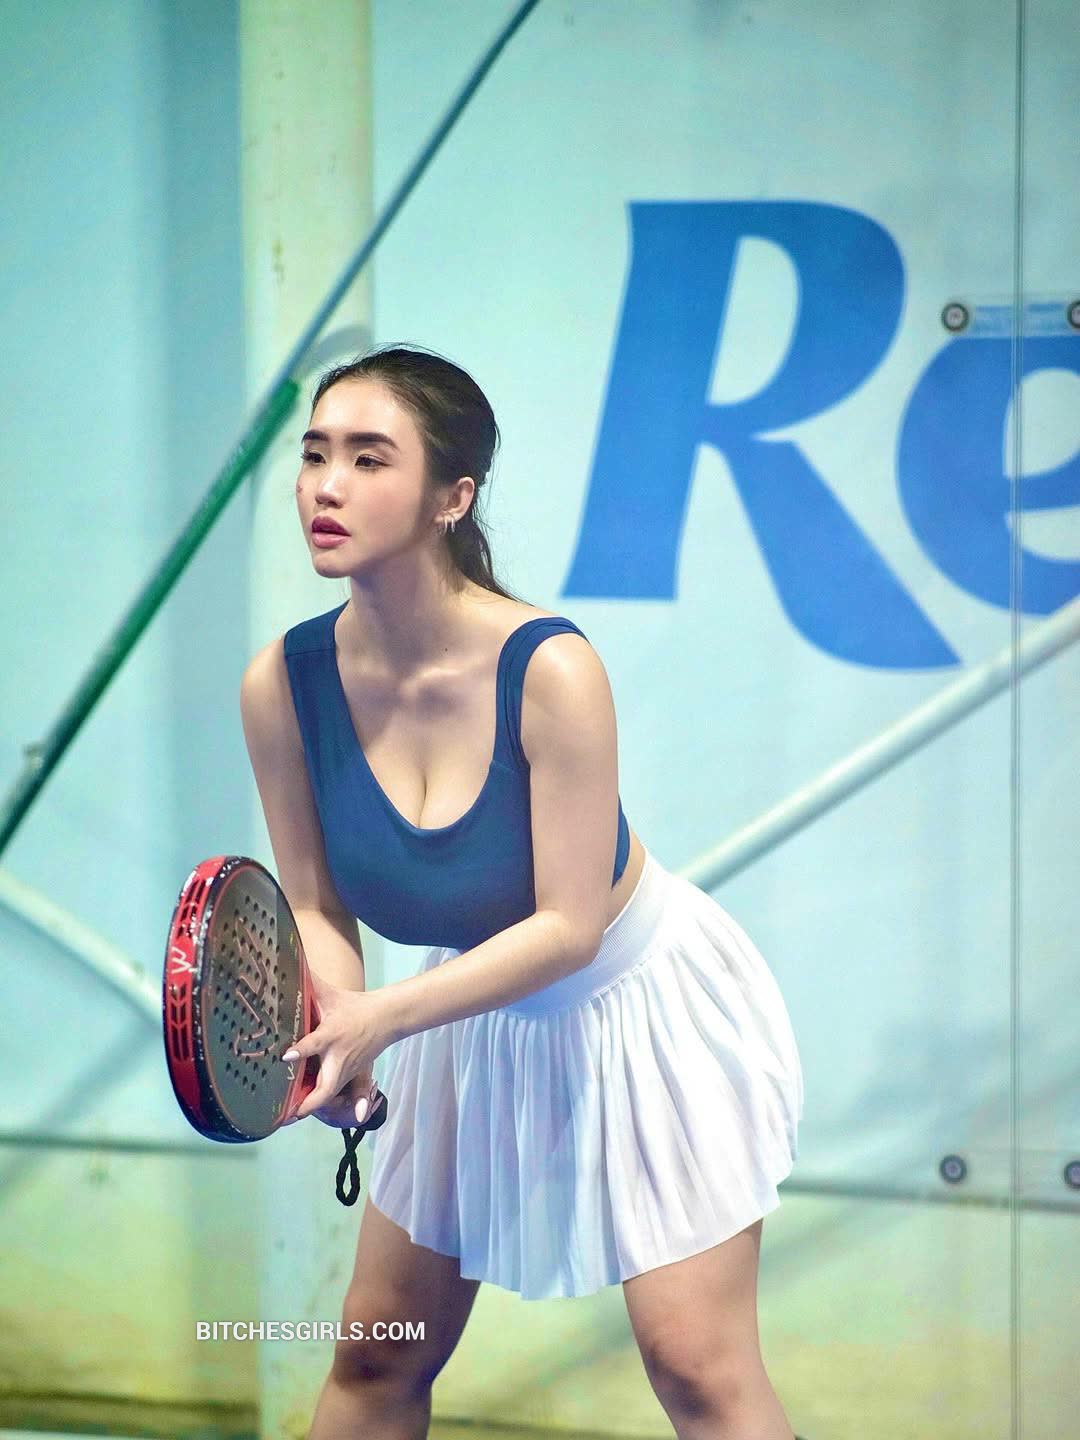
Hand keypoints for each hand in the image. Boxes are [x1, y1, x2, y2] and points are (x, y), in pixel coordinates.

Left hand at [280, 971, 396, 1121]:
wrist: (386, 1018)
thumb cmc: (353, 1005)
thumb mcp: (330, 993)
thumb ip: (309, 981)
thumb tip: (288, 959)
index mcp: (332, 1033)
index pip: (316, 1043)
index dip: (301, 1051)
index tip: (286, 1057)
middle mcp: (339, 1056)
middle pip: (327, 1086)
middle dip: (309, 1102)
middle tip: (288, 1113)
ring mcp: (347, 1069)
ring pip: (330, 1095)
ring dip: (311, 1107)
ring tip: (287, 1118)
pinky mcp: (351, 1076)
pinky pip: (336, 1094)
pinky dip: (321, 1104)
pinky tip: (303, 1111)